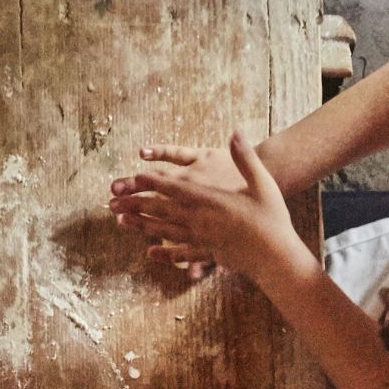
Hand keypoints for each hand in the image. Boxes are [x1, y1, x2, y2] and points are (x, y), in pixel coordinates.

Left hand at [108, 132, 315, 287]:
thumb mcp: (262, 182)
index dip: (153, 180)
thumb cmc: (272, 218)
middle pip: (161, 209)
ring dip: (141, 225)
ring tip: (121, 221)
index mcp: (210, 200)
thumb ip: (246, 158)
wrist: (277, 256)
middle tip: (111, 201)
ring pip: (164, 230)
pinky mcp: (207, 254)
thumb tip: (237, 132)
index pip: (175, 187)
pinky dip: (163, 253)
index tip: (133, 175)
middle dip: (135, 203)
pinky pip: (180, 253)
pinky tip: (150, 253)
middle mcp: (200, 220)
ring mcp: (201, 240)